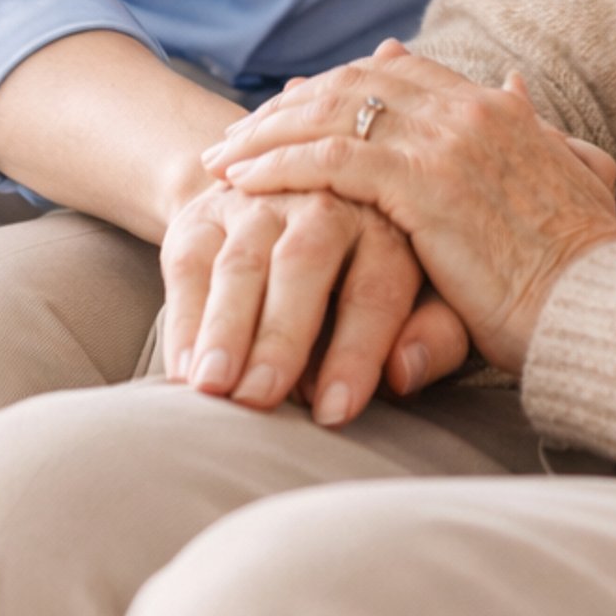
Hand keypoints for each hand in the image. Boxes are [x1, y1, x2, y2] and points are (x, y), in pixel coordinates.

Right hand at [160, 179, 468, 424]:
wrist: (290, 208)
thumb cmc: (368, 276)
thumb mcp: (419, 299)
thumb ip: (432, 337)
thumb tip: (406, 373)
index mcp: (388, 226)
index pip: (377, 288)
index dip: (357, 351)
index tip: (335, 411)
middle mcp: (326, 203)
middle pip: (304, 262)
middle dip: (281, 334)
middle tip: (259, 397)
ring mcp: (261, 204)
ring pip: (242, 262)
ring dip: (225, 328)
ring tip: (213, 387)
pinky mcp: (206, 217)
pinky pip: (191, 266)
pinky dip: (185, 321)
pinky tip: (183, 370)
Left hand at [203, 46, 615, 375]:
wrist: (599, 306)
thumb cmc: (580, 267)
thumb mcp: (567, 176)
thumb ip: (538, 133)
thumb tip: (516, 84)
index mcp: (497, 110)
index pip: (400, 74)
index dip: (339, 86)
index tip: (294, 105)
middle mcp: (469, 111)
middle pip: (353, 84)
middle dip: (289, 106)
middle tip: (240, 132)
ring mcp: (445, 143)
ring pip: (332, 115)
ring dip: (268, 133)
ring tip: (221, 159)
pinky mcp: (423, 185)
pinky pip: (330, 160)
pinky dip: (280, 166)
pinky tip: (243, 183)